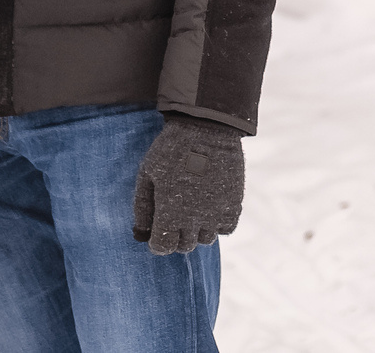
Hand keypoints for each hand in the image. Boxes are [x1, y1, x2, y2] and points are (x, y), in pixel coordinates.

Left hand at [131, 114, 243, 255]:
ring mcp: (216, 212)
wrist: (207, 127)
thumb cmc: (170, 149)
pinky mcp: (234, 203)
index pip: (162, 248)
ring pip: (206, 239)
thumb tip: (140, 234)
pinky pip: (227, 228)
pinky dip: (219, 223)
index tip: (159, 229)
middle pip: (184, 246)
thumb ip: (143, 208)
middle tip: (175, 215)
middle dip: (176, 235)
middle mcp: (194, 218)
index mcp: (170, 212)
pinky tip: (211, 206)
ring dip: (197, 229)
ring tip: (194, 207)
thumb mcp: (147, 174)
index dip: (158, 240)